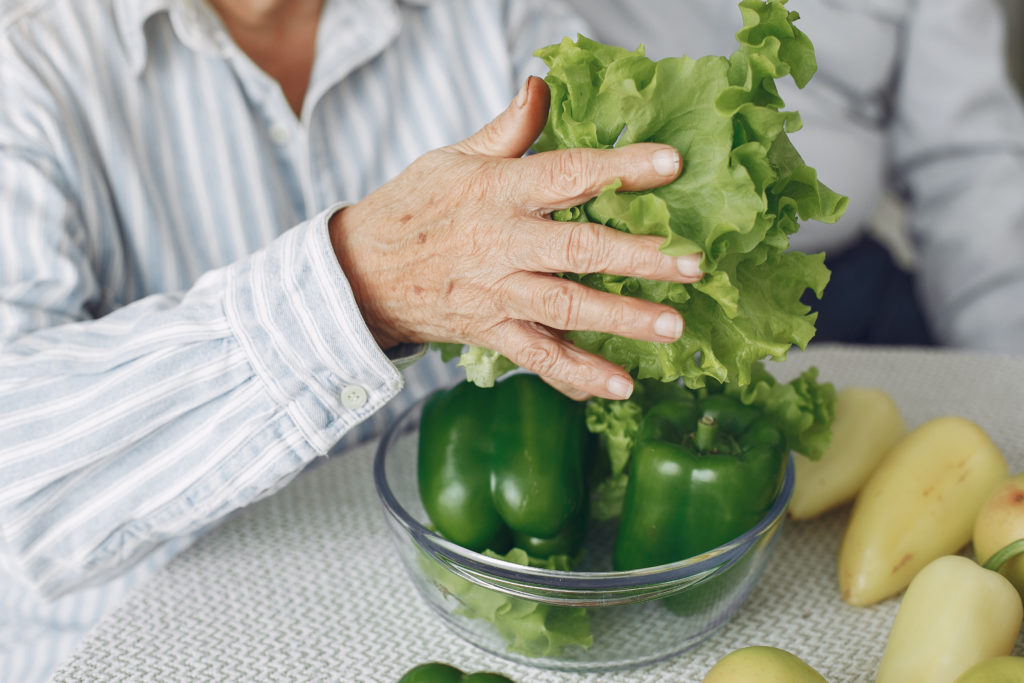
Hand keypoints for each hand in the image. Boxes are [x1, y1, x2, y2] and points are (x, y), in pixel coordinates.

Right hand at [329, 76, 702, 400]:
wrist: (359, 272)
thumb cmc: (412, 208)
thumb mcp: (454, 157)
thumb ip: (507, 128)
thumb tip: (544, 83)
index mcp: (496, 191)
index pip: (568, 173)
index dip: (620, 169)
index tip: (670, 164)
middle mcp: (501, 244)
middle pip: (579, 250)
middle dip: (640, 259)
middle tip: (693, 265)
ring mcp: (496, 293)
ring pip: (566, 308)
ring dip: (622, 320)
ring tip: (673, 328)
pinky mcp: (490, 332)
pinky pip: (539, 358)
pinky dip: (578, 376)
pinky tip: (620, 387)